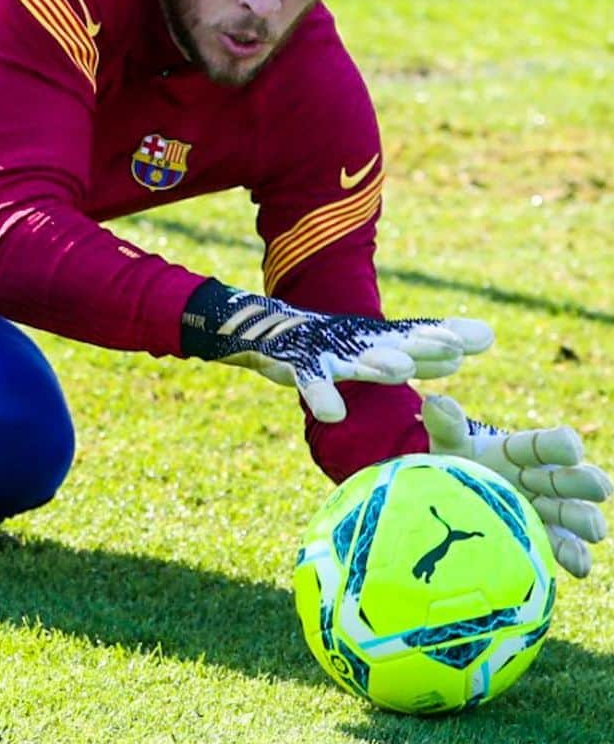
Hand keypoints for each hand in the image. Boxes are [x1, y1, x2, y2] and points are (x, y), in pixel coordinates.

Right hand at [179, 280, 492, 423]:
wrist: (262, 329)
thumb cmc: (332, 344)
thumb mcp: (379, 345)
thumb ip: (425, 346)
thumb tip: (479, 344)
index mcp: (380, 338)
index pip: (417, 336)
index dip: (445, 338)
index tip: (482, 340)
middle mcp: (356, 339)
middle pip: (394, 342)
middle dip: (422, 345)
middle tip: (453, 349)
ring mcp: (325, 349)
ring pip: (356, 358)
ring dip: (378, 363)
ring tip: (402, 371)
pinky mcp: (293, 362)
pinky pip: (309, 380)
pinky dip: (321, 394)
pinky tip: (335, 414)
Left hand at [422, 394, 612, 577]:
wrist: (454, 501)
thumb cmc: (459, 464)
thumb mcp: (450, 444)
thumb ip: (445, 425)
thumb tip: (434, 403)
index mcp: (526, 452)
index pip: (551, 444)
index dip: (563, 446)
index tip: (570, 450)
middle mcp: (546, 480)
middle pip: (576, 479)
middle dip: (587, 483)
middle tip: (598, 488)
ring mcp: (550, 511)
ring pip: (579, 515)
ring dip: (587, 521)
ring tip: (594, 531)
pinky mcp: (547, 540)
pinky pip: (567, 549)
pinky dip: (575, 558)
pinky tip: (579, 567)